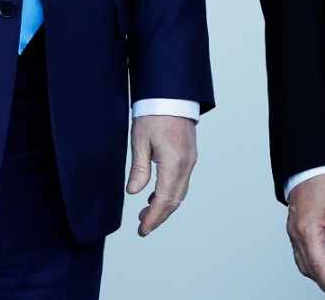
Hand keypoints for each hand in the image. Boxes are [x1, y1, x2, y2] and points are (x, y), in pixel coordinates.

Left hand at [127, 115, 196, 235]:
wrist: (171, 95)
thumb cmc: (154, 114)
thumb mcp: (139, 141)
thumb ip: (138, 169)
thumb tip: (134, 192)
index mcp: (173, 162)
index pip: (164, 199)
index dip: (153, 218)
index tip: (143, 230)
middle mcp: (186, 164)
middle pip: (175, 200)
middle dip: (159, 216)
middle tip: (142, 226)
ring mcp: (190, 160)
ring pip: (180, 192)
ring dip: (165, 205)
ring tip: (145, 213)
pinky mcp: (189, 156)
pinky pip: (182, 181)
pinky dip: (170, 193)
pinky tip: (156, 194)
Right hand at [287, 173, 324, 299]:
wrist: (311, 163)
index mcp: (307, 230)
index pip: (320, 267)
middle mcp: (297, 233)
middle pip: (310, 270)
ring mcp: (294, 231)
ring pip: (304, 264)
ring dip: (321, 278)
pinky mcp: (297, 228)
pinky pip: (302, 254)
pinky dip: (314, 266)